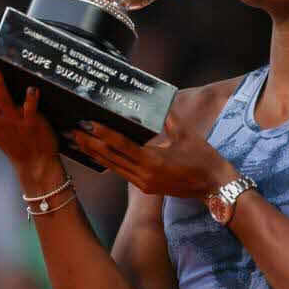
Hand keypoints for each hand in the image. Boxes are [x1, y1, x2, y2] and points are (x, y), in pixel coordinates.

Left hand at [66, 114, 236, 198]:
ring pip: (114, 168)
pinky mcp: (147, 188)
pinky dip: (110, 163)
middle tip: (73, 132)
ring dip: (96, 155)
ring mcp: (144, 184)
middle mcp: (144, 175)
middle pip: (112, 158)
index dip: (104, 134)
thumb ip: (168, 118)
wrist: (215, 187)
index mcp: (153, 161)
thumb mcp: (186, 135)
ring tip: (79, 143)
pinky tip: (100, 155)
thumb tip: (158, 100)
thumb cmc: (203, 159)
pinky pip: (123, 173)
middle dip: (91, 145)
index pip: (122, 145)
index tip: (89, 123)